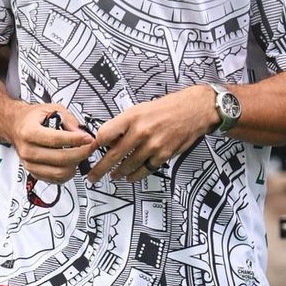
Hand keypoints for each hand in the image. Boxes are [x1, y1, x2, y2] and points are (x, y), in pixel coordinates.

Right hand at [8, 103, 95, 184]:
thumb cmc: (32, 117)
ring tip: (82, 155)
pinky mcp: (34, 172)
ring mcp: (29, 164)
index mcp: (29, 132)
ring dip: (75, 165)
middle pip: (60, 158)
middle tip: (90, 147)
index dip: (75, 140)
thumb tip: (81, 132)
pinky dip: (68, 173)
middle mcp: (28, 150)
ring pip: (58, 172)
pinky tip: (72, 163)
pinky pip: (55, 179)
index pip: (56, 139)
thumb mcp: (51, 109)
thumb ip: (68, 119)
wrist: (15, 126)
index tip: (88, 138)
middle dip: (80, 153)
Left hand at [86, 85, 217, 183]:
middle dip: (100, 168)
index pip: (105, 134)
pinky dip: (135, 175)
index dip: (96, 145)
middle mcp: (140, 131)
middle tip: (92, 176)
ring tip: (113, 176)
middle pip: (113, 155)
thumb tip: (108, 140)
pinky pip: (145, 170)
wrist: (194, 110)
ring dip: (118, 173)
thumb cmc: (167, 108)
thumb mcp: (141, 108)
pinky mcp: (164, 155)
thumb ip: (125, 124)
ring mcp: (152, 145)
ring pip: (128, 165)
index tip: (90, 151)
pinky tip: (130, 177)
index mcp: (132, 116)